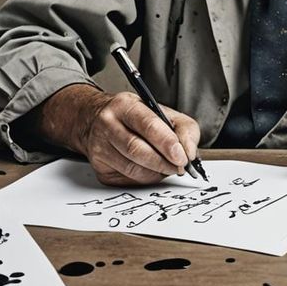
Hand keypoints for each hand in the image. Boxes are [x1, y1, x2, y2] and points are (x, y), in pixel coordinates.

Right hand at [41, 83, 200, 185]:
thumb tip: (189, 154)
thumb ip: (184, 129)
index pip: (148, 125)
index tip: (183, 157)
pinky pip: (128, 179)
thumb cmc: (135, 118)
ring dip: (156, 173)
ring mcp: (99, 148)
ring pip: (133, 169)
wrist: (97, 121)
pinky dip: (145, 178)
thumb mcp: (163, 113)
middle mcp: (107, 125)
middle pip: (137, 150)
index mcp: (124, 106)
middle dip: (163, 162)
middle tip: (179, 167)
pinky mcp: (99, 168)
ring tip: (167, 167)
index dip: (168, 143)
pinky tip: (149, 169)